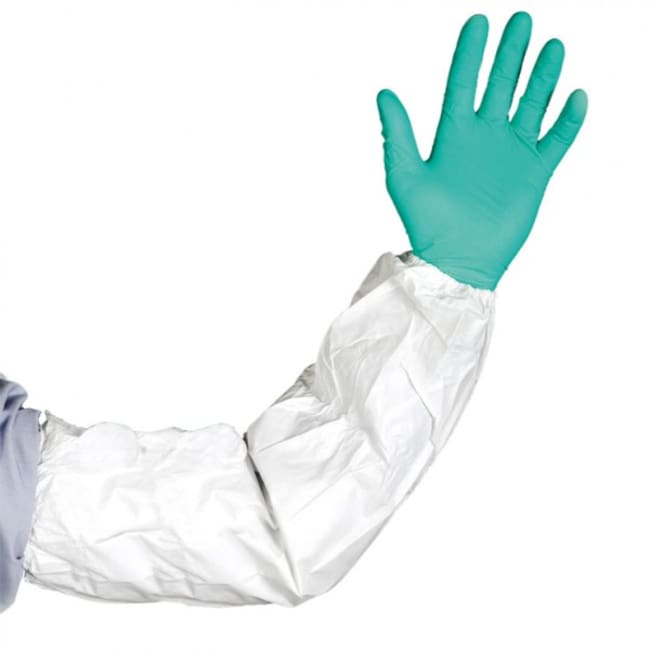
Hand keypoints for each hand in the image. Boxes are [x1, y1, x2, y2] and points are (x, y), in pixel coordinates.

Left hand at [376, 11, 587, 289]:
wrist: (459, 262)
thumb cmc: (428, 225)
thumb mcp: (404, 176)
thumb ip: (397, 135)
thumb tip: (384, 93)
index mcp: (453, 135)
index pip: (463, 83)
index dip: (471, 53)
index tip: (479, 22)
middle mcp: (484, 138)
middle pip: (501, 85)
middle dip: (511, 53)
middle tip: (522, 20)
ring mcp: (511, 154)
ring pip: (532, 105)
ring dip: (542, 77)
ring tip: (552, 46)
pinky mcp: (535, 174)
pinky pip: (556, 140)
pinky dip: (567, 120)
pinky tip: (575, 97)